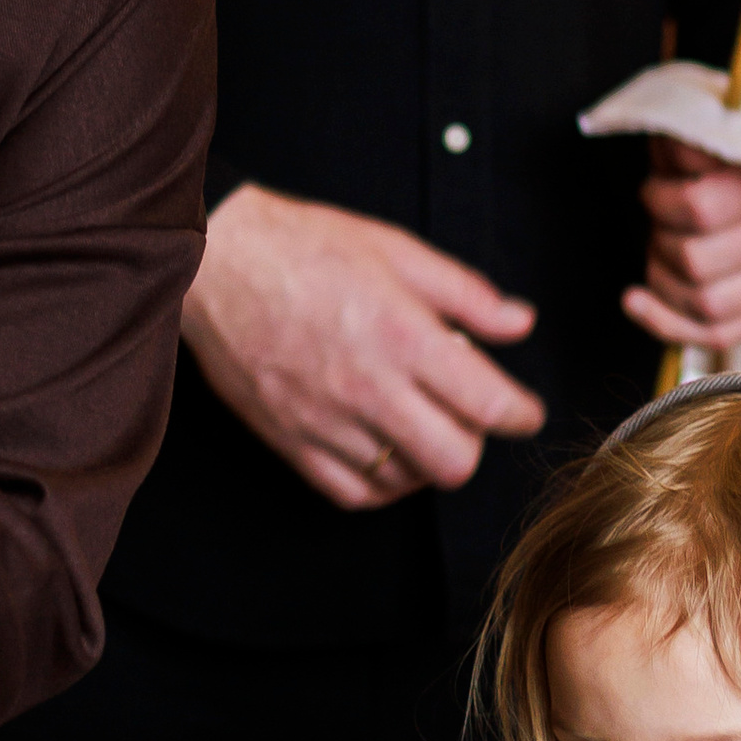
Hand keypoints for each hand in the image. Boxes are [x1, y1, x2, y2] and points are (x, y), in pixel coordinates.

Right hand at [183, 184, 544, 511]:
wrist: (216, 262)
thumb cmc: (302, 248)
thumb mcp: (397, 250)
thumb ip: (465, 294)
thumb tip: (519, 323)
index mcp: (402, 337)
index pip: (489, 405)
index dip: (522, 414)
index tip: (524, 412)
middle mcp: (368, 389)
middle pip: (454, 461)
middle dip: (475, 442)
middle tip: (466, 416)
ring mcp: (327, 422)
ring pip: (406, 481)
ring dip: (426, 458)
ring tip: (419, 422)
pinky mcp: (291, 440)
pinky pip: (353, 493)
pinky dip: (381, 483)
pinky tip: (385, 452)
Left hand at [624, 140, 740, 354]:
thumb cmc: (720, 154)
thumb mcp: (702, 133)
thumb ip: (685, 140)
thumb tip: (674, 146)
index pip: (698, 208)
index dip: (660, 201)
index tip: (656, 189)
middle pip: (696, 262)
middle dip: (660, 242)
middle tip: (659, 223)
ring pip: (704, 304)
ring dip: (662, 279)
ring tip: (660, 250)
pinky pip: (715, 334)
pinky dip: (664, 322)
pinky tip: (634, 302)